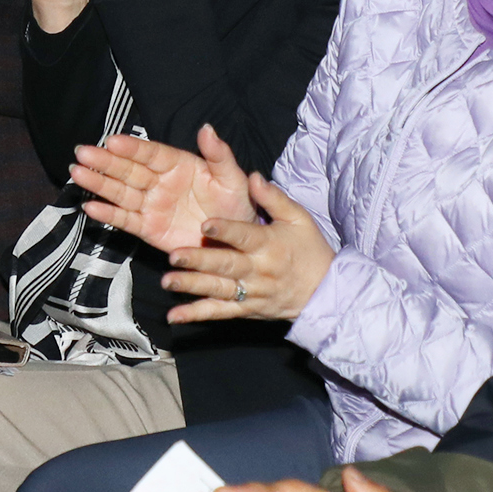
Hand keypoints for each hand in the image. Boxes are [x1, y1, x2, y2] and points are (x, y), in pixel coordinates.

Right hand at [71, 123, 252, 252]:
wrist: (237, 245)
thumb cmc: (237, 207)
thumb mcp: (233, 180)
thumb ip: (219, 155)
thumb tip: (207, 128)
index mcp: (179, 165)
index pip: (151, 154)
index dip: (132, 148)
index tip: (112, 140)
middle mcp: (161, 183)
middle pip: (129, 170)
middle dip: (105, 162)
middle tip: (82, 153)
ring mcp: (152, 206)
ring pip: (121, 192)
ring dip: (98, 183)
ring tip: (77, 173)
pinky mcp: (149, 229)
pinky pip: (126, 220)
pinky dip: (108, 214)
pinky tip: (90, 207)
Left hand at [162, 174, 337, 322]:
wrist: (325, 292)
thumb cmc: (309, 249)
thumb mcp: (298, 219)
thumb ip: (274, 198)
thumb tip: (253, 176)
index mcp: (269, 244)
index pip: (244, 236)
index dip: (226, 230)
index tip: (205, 224)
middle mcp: (258, 270)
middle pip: (226, 264)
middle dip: (199, 260)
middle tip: (174, 256)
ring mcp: (251, 293)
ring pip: (219, 290)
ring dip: (192, 286)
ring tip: (167, 282)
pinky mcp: (247, 310)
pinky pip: (220, 313)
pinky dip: (196, 315)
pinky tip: (174, 316)